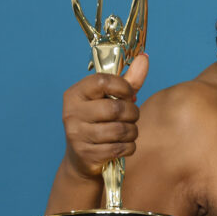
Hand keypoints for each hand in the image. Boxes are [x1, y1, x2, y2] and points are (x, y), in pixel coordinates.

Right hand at [61, 54, 148, 179]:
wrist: (82, 158)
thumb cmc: (101, 121)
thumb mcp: (111, 99)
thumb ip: (129, 80)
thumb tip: (144, 57)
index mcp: (75, 93)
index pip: (103, 81)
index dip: (124, 87)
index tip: (130, 94)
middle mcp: (71, 112)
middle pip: (115, 108)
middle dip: (132, 113)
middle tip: (132, 116)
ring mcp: (76, 134)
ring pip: (120, 130)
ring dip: (132, 131)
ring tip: (129, 131)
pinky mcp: (86, 154)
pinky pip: (119, 148)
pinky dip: (129, 147)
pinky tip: (124, 145)